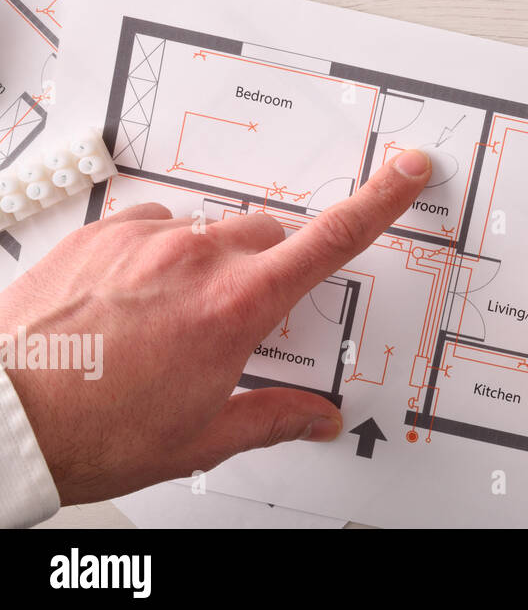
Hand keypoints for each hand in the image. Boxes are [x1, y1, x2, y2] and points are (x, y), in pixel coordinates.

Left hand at [0, 148, 432, 504]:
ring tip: (168, 317)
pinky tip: (132, 298)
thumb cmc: (95, 431)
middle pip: (268, 233)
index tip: (406, 171)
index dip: (381, 199)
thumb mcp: (200, 438)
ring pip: (208, 230)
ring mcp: (146, 238)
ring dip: (207, 262)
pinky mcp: (101, 232)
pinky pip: (151, 225)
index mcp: (238, 305)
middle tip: (241, 313)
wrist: (5, 418)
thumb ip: (272, 418)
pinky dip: (156, 253)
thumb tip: (315, 419)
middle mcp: (197, 258)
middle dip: (270, 264)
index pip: (333, 240)